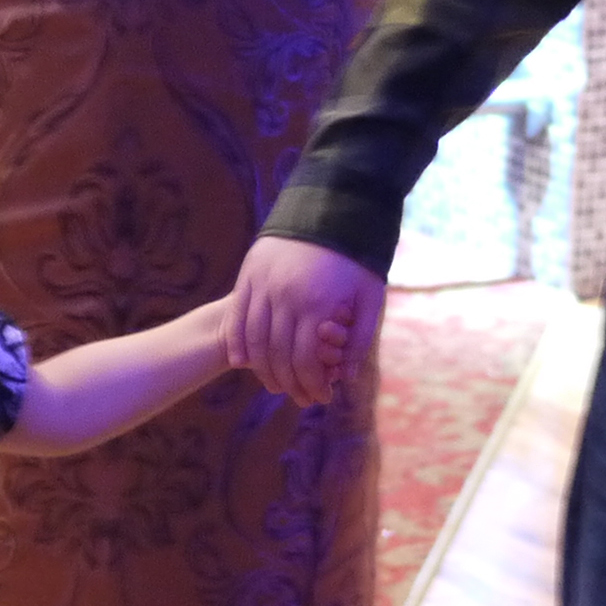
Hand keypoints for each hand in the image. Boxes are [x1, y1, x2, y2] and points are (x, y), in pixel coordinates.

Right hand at [233, 236, 383, 405]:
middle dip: (289, 383)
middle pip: (278, 354)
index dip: (312, 384)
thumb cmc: (355, 258)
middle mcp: (285, 296)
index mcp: (317, 304)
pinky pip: (237, 317)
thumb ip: (359, 338)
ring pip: (254, 339)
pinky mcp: (248, 274)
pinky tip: (240, 361)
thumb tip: (344, 377)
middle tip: (299, 397)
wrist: (329, 208)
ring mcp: (263, 284)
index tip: (320, 398)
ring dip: (262, 368)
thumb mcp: (369, 297)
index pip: (306, 360)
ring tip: (274, 384)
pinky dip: (236, 342)